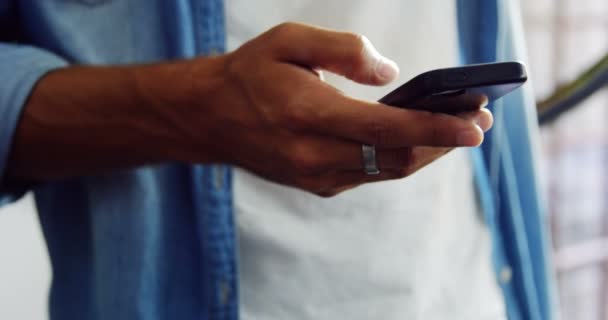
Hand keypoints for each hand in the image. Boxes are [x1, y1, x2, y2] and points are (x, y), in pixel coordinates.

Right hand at [175, 23, 491, 195]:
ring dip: (426, 153)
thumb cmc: (250, 73)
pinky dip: (398, 158)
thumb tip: (391, 74)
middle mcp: (313, 155)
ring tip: (457, 131)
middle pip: (397, 158)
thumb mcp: (289, 40)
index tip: (476, 124)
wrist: (210, 118)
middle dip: (443, 143)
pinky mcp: (317, 184)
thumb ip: (344, 50)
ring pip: (387, 171)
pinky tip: (415, 141)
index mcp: (308, 115)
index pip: (387, 129)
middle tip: (478, 123)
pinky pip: (369, 174)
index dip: (436, 128)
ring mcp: (315, 176)